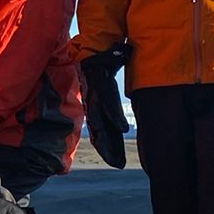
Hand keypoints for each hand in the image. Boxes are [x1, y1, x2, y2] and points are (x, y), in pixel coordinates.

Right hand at [78, 45, 129, 168]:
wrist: (88, 61)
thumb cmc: (102, 58)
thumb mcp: (109, 55)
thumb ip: (116, 53)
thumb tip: (125, 49)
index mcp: (98, 87)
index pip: (106, 102)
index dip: (113, 115)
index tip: (124, 128)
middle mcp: (93, 101)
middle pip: (100, 124)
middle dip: (109, 143)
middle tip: (119, 161)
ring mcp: (93, 109)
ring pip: (100, 131)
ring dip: (108, 148)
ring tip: (118, 164)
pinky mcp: (95, 114)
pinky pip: (100, 131)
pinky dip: (105, 145)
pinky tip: (112, 157)